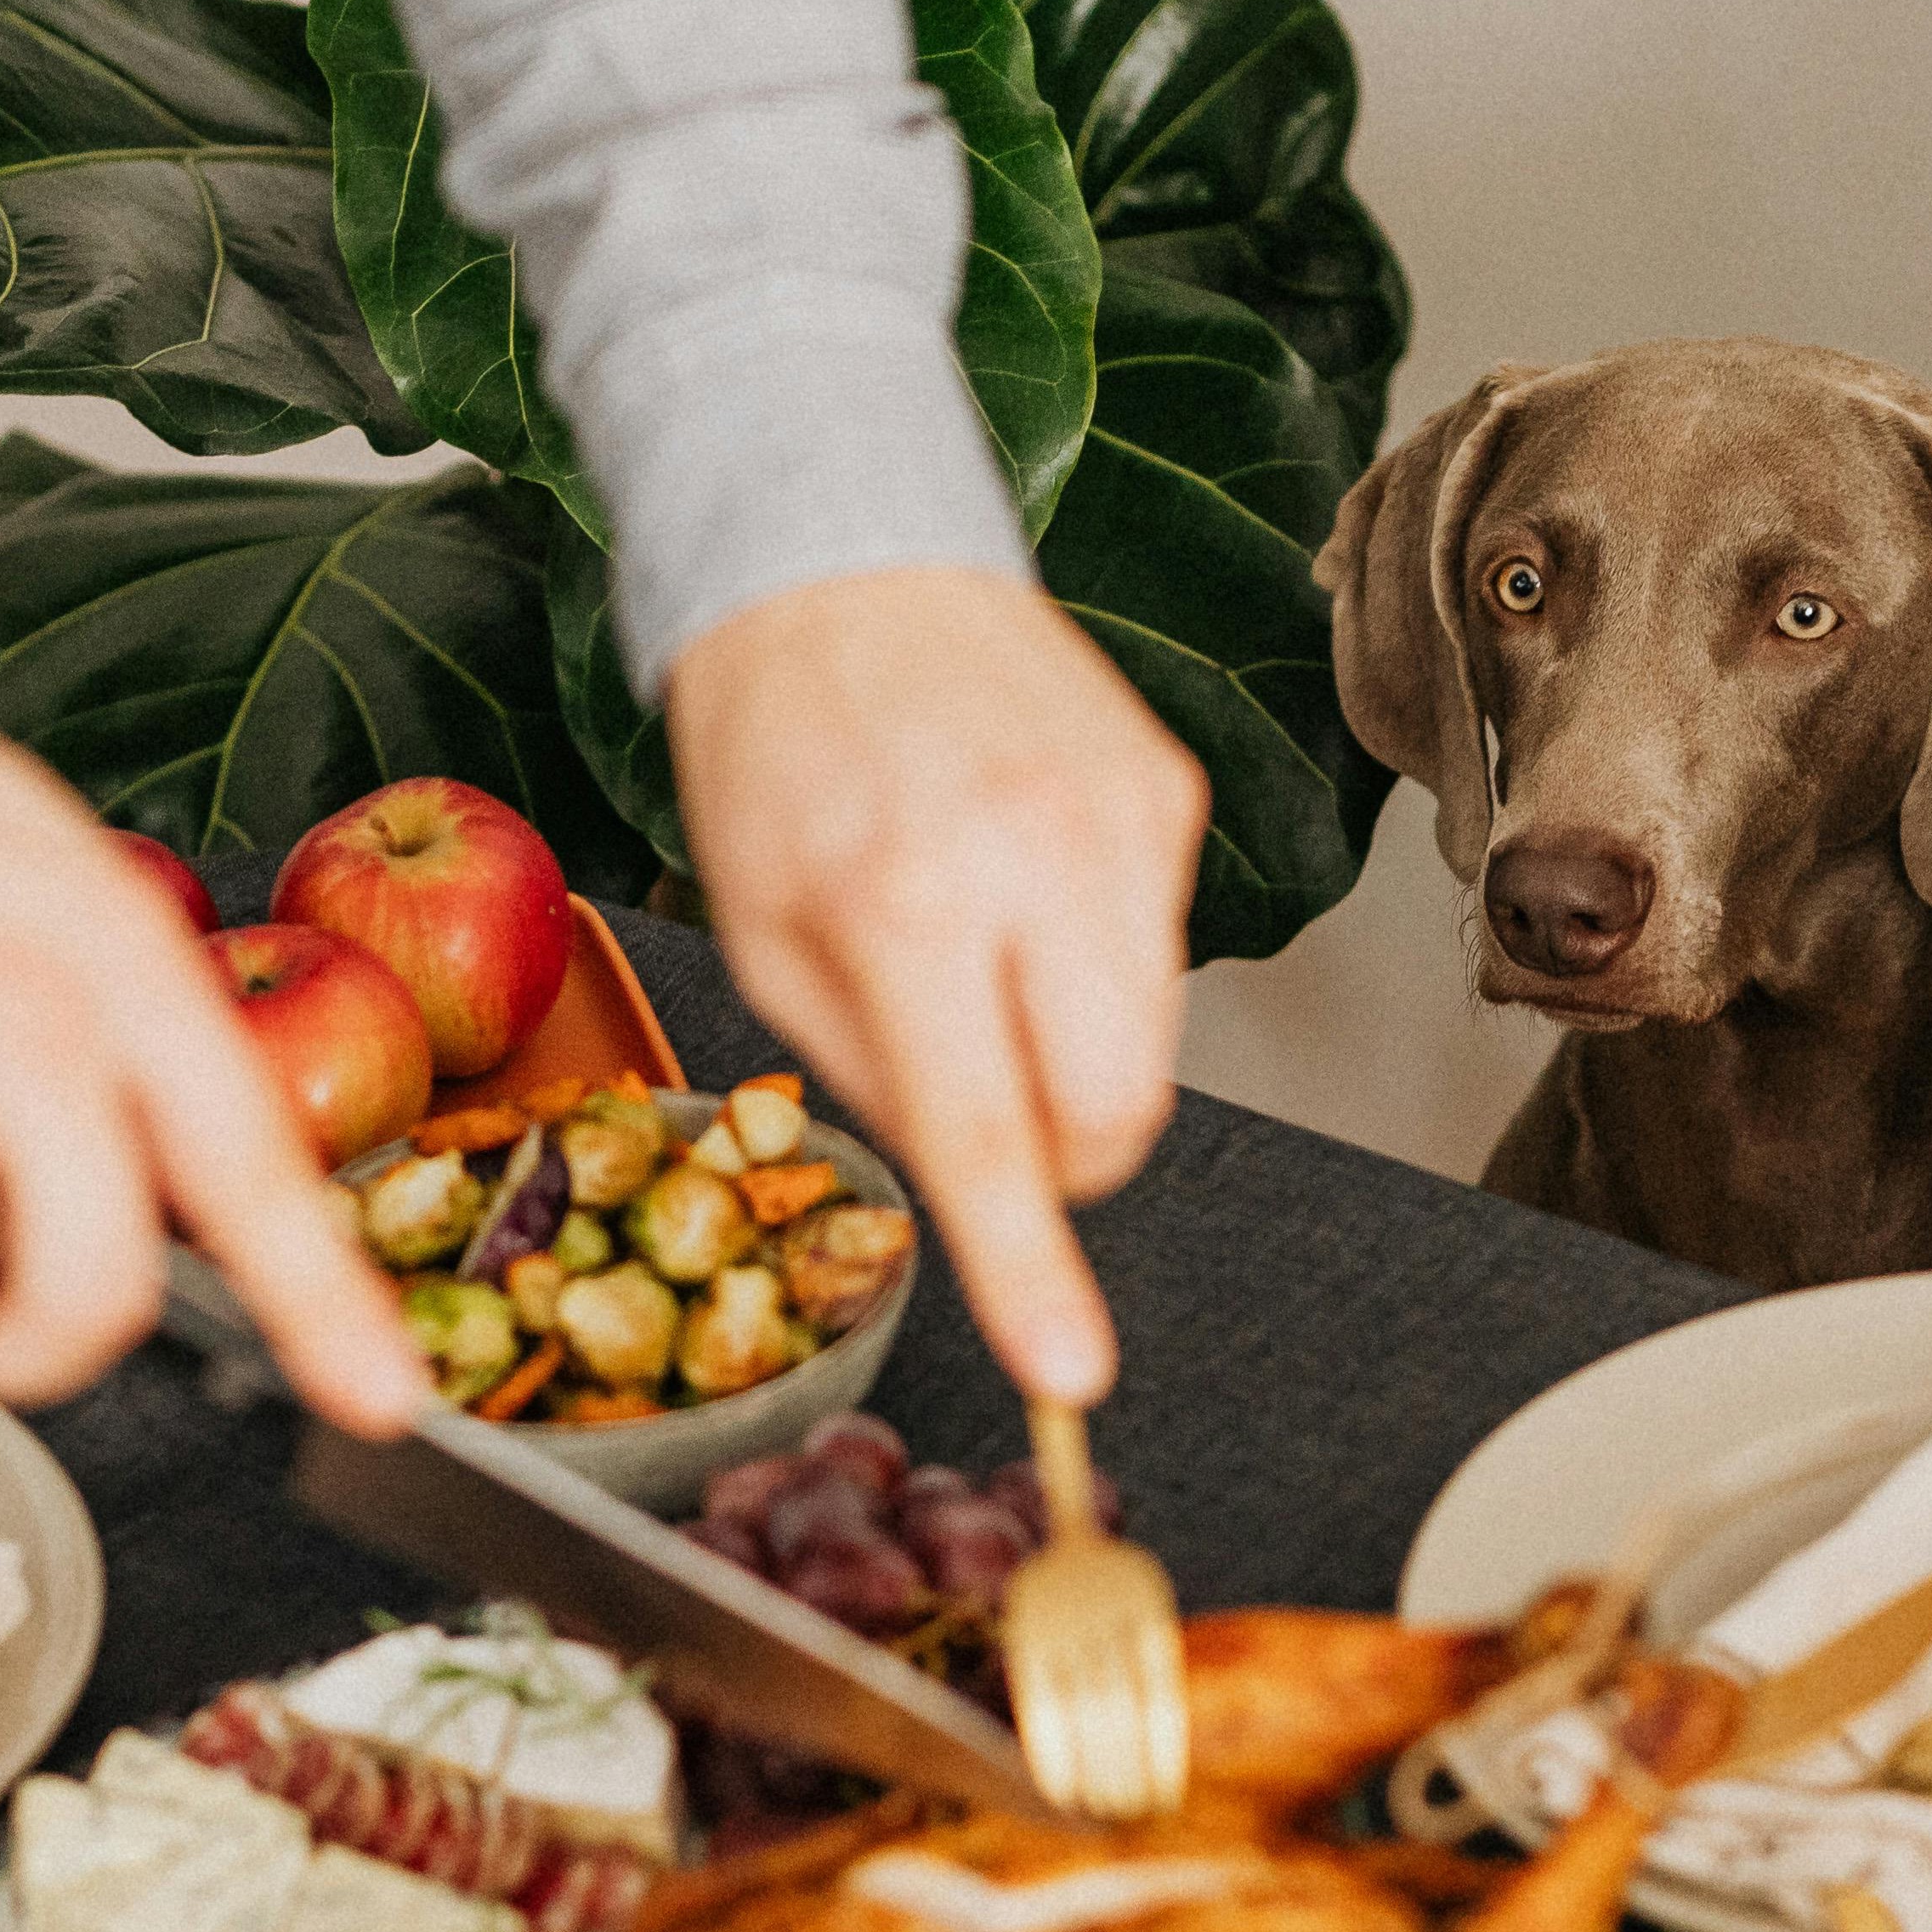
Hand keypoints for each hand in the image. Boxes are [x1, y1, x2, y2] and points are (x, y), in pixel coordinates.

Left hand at [661, 562, 1204, 1404]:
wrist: (843, 560)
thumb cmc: (778, 751)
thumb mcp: (763, 939)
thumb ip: (872, 1075)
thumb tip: (977, 1191)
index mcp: (905, 903)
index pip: (992, 1132)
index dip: (1032, 1269)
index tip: (1072, 1372)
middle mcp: (1034, 857)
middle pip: (1118, 1114)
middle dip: (1061, 1158)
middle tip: (983, 1100)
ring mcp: (1122, 818)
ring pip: (1153, 1046)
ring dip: (1076, 1052)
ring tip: (984, 949)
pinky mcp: (1169, 790)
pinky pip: (1161, 949)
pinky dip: (1094, 955)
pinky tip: (1018, 871)